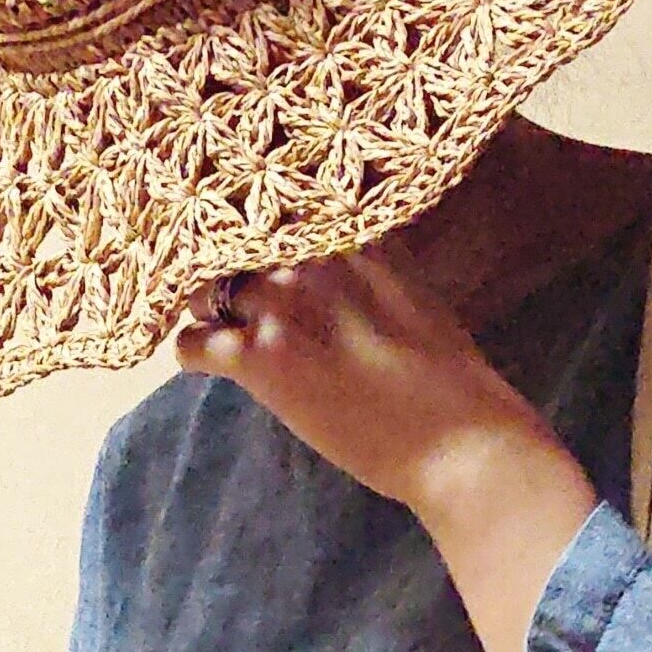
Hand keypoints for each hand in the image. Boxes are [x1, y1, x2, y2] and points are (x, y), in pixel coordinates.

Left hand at [172, 244, 601, 651]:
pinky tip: (200, 364)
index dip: (256, 229)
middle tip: (212, 287)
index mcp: (353, 235)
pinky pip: (193, 342)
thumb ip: (374, 272)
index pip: (279, 209)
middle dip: (221, 265)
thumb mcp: (417, 299)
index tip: (245, 245)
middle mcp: (313, 256)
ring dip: (202, 308)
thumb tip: (347, 279)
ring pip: (205, 287)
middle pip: (233, 240)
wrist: (462, 441)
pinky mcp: (262, 357)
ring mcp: (284, 304)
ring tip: (205, 324)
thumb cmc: (451, 385)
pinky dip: (190, 354)